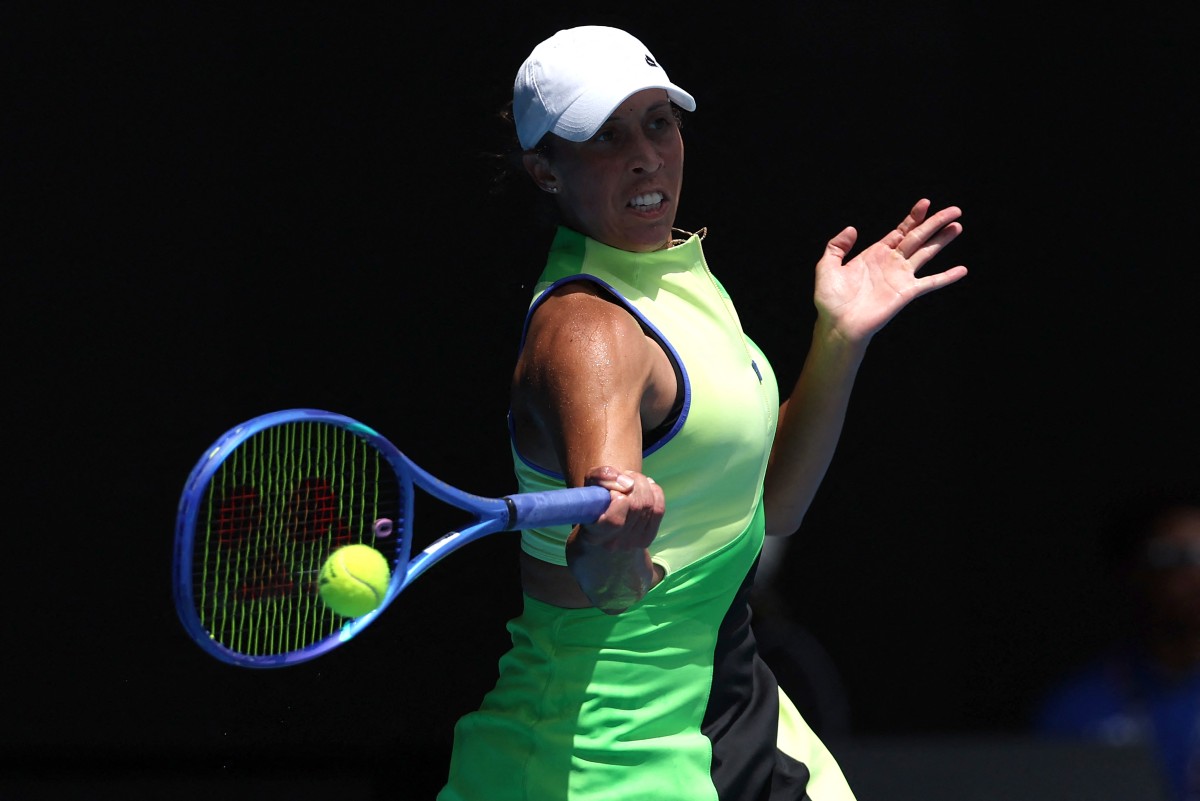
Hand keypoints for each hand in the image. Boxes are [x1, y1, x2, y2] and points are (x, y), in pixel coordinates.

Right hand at [574, 465, 664, 551]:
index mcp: (594, 535)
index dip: (618, 497)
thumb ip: (602, 476)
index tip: (612, 490)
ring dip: (643, 485)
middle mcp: (613, 544)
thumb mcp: (590, 483)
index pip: (615, 520)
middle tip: (625, 476)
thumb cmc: (594, 501)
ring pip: (648, 505)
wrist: (602, 524)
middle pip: (636, 507)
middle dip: (633, 483)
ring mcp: (632, 543)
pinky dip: (655, 492)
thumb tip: (627, 482)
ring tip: (633, 480)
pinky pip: (659, 510)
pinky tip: (646, 487)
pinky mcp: (646, 539)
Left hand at [813, 198, 966, 343]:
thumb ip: (837, 246)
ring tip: (958, 226)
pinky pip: (930, 282)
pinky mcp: (906, 293)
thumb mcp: (827, 267)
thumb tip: (852, 229)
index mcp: (875, 254)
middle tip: (955, 209)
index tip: (925, 203)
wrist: (838, 325)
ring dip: (943, 240)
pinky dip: (946, 277)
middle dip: (935, 222)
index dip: (913, 217)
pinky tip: (962, 270)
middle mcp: (891, 263)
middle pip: (918, 237)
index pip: (900, 231)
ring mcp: (900, 277)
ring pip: (926, 253)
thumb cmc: (831, 300)